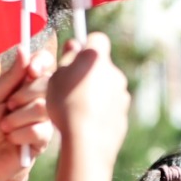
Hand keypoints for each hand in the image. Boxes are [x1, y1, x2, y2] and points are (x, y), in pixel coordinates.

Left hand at [0, 51, 53, 180]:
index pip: (43, 65)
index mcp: (22, 86)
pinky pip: (40, 130)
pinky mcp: (42, 141)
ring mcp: (41, 120)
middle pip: (47, 84)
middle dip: (23, 95)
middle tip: (7, 106)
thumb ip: (10, 77)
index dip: (41, 63)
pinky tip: (11, 141)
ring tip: (3, 128)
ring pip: (43, 108)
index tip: (32, 69)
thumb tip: (25, 49)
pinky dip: (20, 135)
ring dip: (17, 118)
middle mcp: (35, 100)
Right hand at [47, 35, 130, 180]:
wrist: (86, 140)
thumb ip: (67, 58)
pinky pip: (110, 107)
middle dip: (89, 73)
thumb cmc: (66, 104)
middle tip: (70, 87)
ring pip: (107, 87)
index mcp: (97, 58)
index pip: (96, 39)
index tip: (74, 58)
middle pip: (101, 66)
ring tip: (75, 109)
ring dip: (95, 93)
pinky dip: (100, 111)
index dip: (84, 47)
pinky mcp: (123, 114)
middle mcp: (115, 73)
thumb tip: (74, 45)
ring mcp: (122, 94)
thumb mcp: (56, 77)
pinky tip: (85, 123)